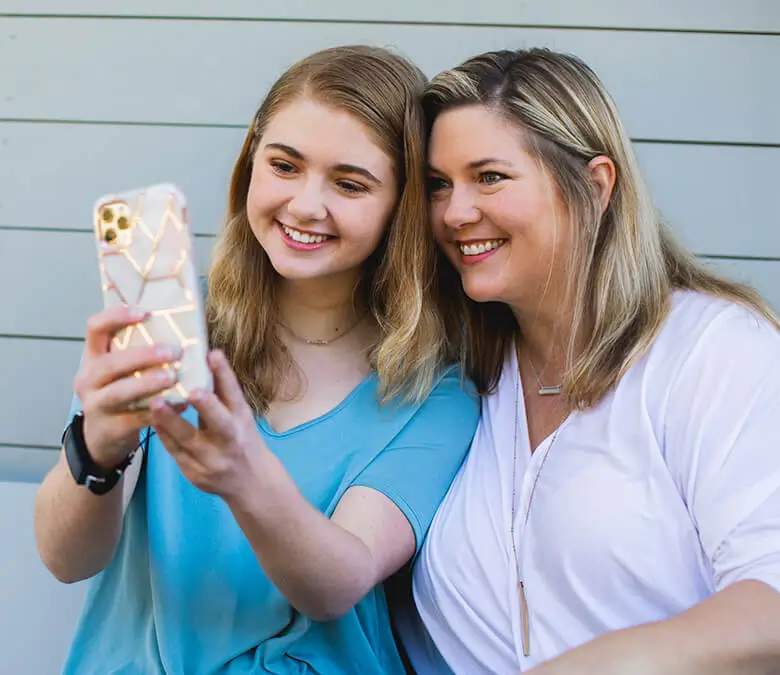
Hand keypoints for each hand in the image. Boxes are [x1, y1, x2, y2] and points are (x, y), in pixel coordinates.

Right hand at [74, 306, 181, 466]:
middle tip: (171, 351)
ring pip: (119, 392)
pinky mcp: (110, 428)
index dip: (116, 317)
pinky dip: (159, 411)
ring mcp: (96, 405)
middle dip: (141, 356)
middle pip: (108, 364)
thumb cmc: (120, 391)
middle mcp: (89, 379)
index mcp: (93, 357)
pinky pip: (135, 419)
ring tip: (172, 377)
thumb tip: (182, 328)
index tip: (144, 313)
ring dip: (147, 383)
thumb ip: (138, 350)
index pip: (95, 328)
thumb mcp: (120, 369)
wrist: (103, 436)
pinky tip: (181, 403)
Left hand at [149, 350, 264, 498]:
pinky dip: (164, 436)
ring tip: (155, 403)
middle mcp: (231, 441)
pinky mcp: (195, 474)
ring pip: (190, 441)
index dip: (225, 374)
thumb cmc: (242, 438)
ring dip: (171, 422)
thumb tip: (206, 356)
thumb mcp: (238, 415)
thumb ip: (222, 392)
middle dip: (207, 407)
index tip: (212, 354)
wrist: (250, 481)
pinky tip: (152, 421)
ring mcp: (213, 460)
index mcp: (243, 421)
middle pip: (221, 424)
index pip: (235, 394)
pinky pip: (175, 453)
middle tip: (191, 391)